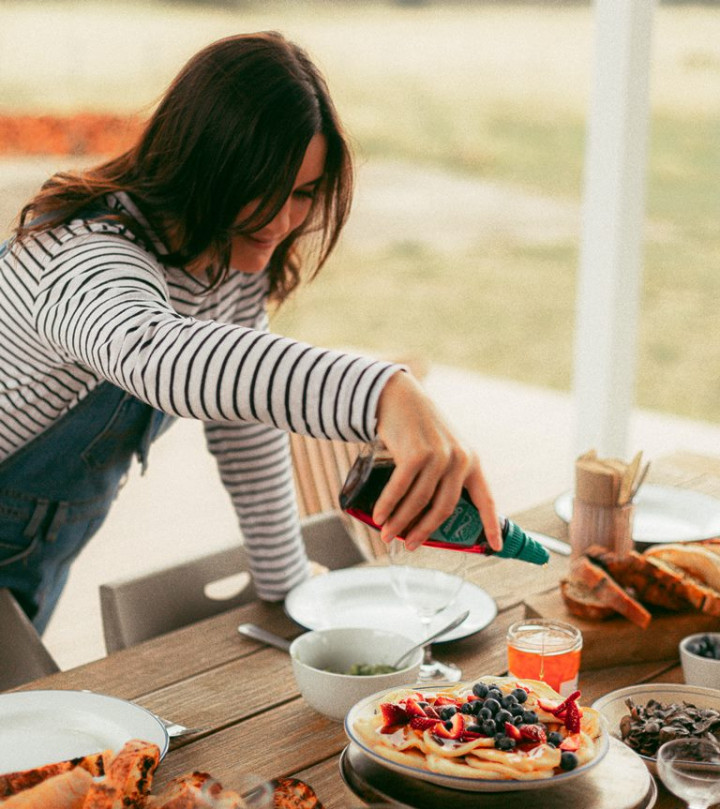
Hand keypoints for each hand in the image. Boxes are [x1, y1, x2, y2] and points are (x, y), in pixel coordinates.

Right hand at [374, 371, 500, 551]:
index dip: (491, 525)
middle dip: (424, 531)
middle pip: (444, 508)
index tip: (497, 547)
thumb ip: (443, 475)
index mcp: (471, 461)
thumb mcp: (442, 448)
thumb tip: (426, 516)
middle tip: (410, 544)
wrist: (400, 397)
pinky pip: (401, 489)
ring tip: (388, 534)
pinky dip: (388, 505)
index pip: (486, 499)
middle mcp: (459, 459)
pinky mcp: (416, 453)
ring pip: (419, 502)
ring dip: (400, 522)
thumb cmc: (418, 429)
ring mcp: (438, 456)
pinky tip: (380, 517)